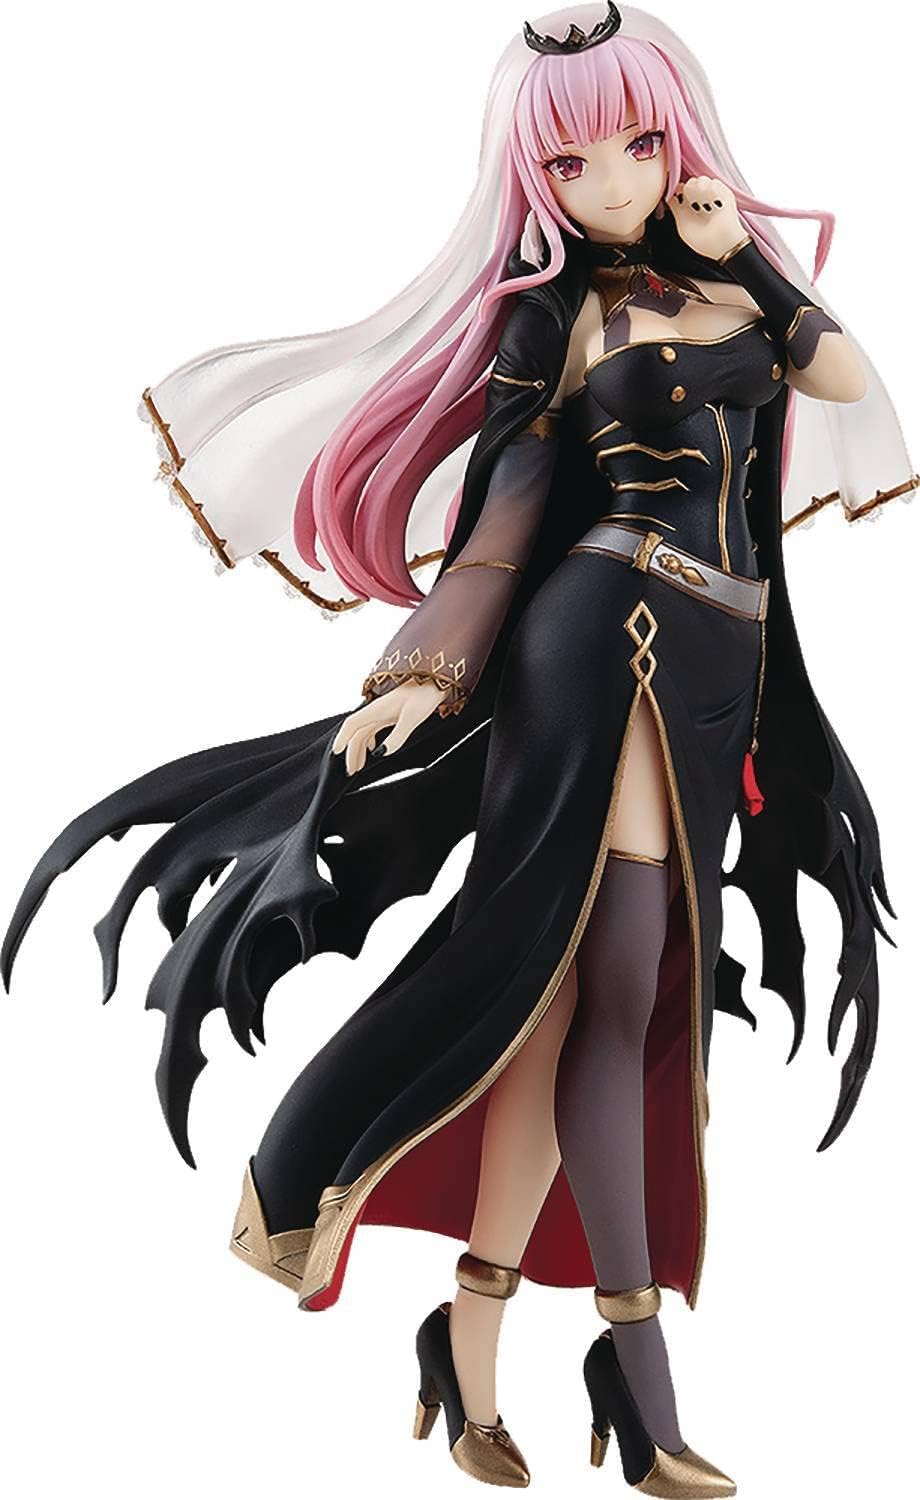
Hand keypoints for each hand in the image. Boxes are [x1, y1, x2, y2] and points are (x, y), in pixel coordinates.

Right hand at [331, 679, 449, 775]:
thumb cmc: (425, 695)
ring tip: (358, 766)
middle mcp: (377, 710)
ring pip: (365, 732)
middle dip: (351, 752)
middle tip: (350, 771)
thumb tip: (380, 753)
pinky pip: (374, 728)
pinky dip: (369, 741)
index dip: (342, 739)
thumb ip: (397, 736)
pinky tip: (373, 749)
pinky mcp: (392, 712)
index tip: (335, 754)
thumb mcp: (412, 718)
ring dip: (359, 748)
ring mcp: (384, 711)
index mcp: (377, 709)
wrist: (437, 680)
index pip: (352, 724)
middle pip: (357, 732)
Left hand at [666, 176, 746, 261]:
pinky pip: (714, 182)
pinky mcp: (724, 194)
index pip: (680, 192)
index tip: (675, 192)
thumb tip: (668, 196)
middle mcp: (700, 202)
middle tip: (690, 196)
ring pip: (701, 180)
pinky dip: (710, 187)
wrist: (723, 242)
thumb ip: (675, 210)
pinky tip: (710, 196)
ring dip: (698, 186)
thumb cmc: (703, 240)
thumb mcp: (683, 226)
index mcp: (689, 210)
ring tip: (700, 196)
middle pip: (690, 184)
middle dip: (687, 187)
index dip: (676, 190)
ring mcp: (712, 197)